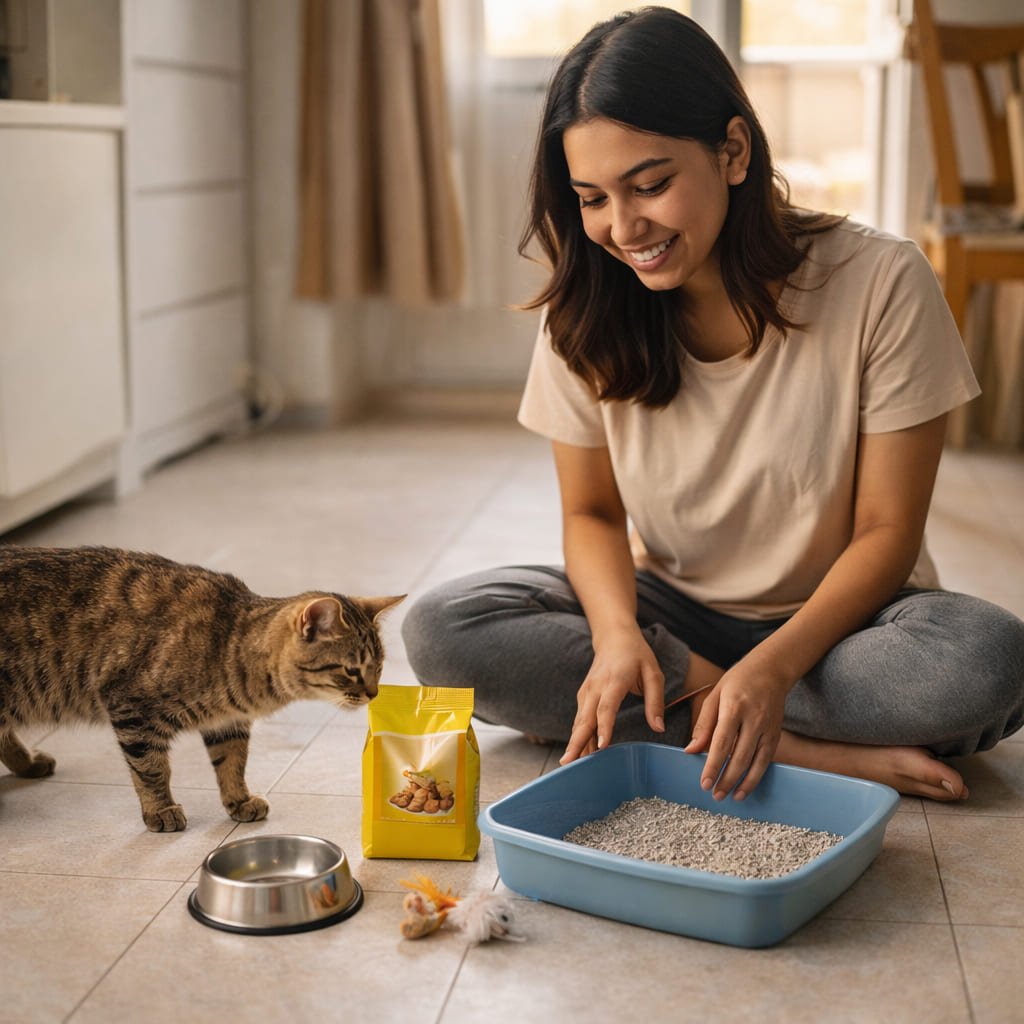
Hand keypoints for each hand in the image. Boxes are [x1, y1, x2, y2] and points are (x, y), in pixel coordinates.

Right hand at [560, 626, 664, 764]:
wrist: (614, 636)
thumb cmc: (636, 655)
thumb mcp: (653, 673)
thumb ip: (655, 701)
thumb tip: (658, 728)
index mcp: (614, 680)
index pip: (606, 707)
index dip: (604, 727)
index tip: (601, 746)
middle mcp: (596, 687)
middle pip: (584, 718)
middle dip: (576, 741)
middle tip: (569, 763)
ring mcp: (586, 691)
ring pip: (579, 721)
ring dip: (574, 742)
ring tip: (570, 766)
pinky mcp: (583, 696)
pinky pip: (580, 719)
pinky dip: (577, 736)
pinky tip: (579, 753)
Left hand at [683, 656, 789, 799]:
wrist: (770, 670)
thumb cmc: (737, 681)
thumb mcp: (714, 696)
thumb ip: (703, 725)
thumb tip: (691, 750)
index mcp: (734, 706)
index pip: (722, 742)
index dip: (713, 765)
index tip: (705, 783)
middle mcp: (754, 718)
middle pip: (740, 756)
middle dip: (727, 779)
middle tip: (715, 795)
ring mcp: (768, 727)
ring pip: (756, 762)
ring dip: (744, 783)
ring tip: (731, 797)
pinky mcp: (776, 734)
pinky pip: (766, 760)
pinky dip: (757, 775)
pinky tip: (746, 786)